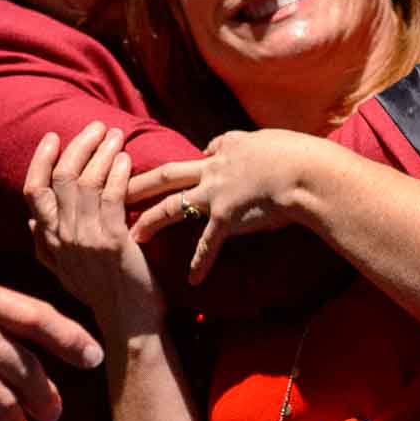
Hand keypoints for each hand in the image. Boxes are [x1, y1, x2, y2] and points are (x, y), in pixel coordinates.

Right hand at [23, 122, 162, 331]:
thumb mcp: (63, 273)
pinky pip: (111, 196)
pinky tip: (125, 159)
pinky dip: (117, 173)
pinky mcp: (111, 241)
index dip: (41, 161)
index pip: (33, 192)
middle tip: (94, 127)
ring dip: (100, 152)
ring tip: (113, 135)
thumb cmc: (103, 298)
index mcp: (48, 243)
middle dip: (77, 146)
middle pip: (61, 179)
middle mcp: (61, 238)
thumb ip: (45, 246)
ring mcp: (85, 239)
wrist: (128, 326)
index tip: (53, 138)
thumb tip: (31, 221)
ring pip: (86, 182)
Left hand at [128, 129, 312, 282]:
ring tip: (133, 236)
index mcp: (228, 148)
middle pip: (168, 174)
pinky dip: (200, 263)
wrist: (304, 173)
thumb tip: (261, 146)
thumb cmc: (298, 154)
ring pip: (172, 207)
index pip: (205, 152)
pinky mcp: (227, 219)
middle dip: (140, 182)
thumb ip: (259, 146)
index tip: (190, 167)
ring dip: (151, 221)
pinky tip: (192, 280)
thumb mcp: (273, 140)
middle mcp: (214, 170)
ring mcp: (216, 195)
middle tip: (115, 188)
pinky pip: (209, 245)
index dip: (197, 160)